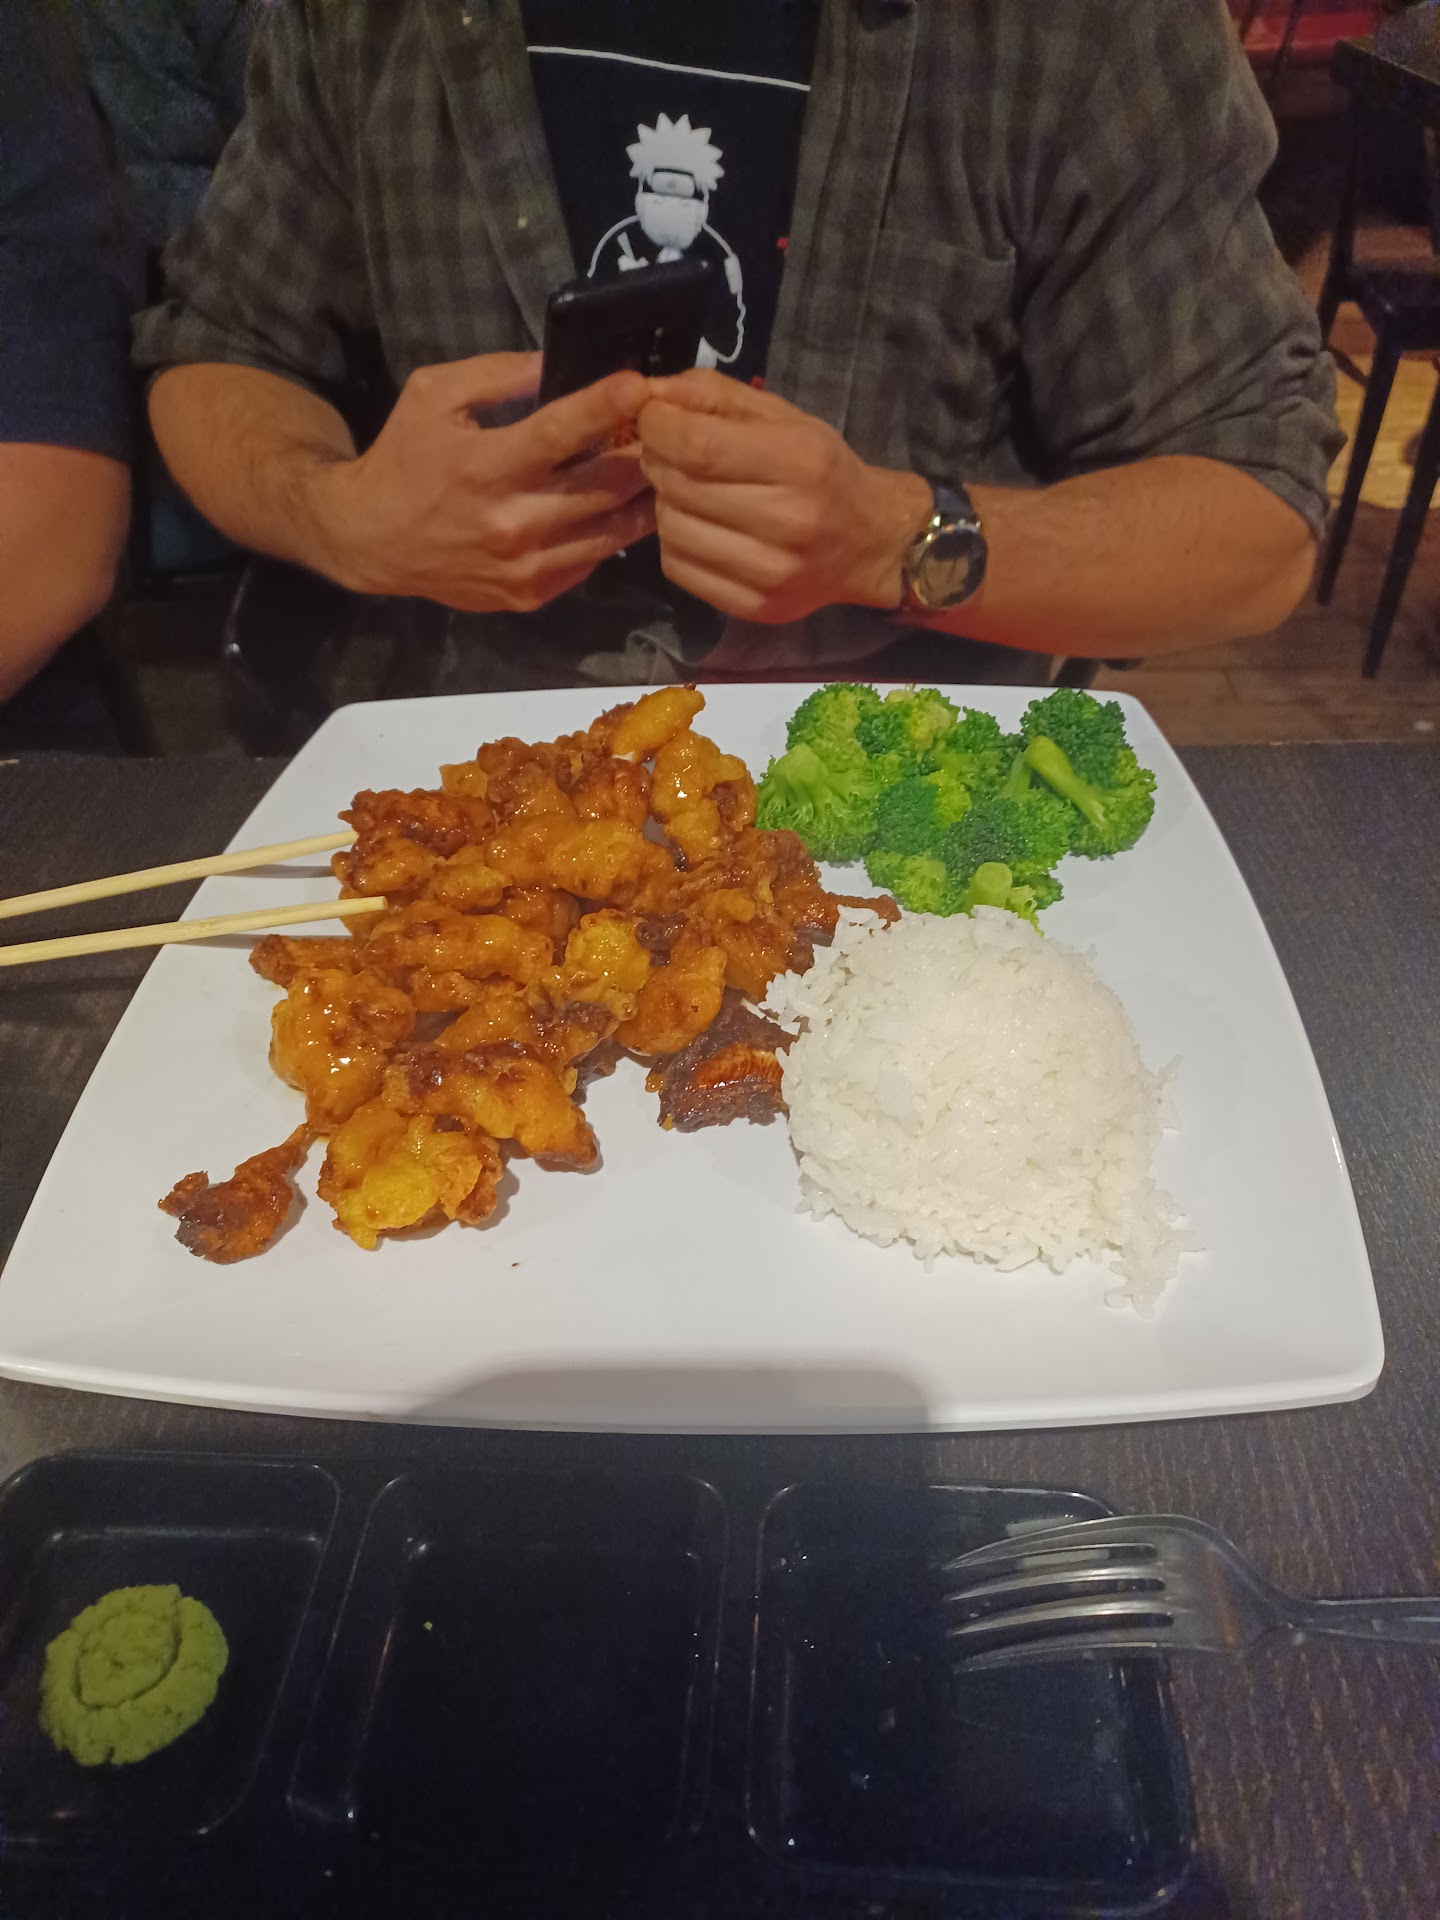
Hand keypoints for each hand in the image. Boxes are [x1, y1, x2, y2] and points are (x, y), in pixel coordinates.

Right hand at [309, 352, 653, 611]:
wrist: (371, 539)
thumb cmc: (405, 456)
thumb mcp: (434, 394)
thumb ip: (499, 374)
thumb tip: (562, 362)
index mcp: (485, 467)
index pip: (560, 432)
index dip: (606, 406)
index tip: (642, 385)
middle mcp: (510, 523)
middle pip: (603, 488)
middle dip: (644, 455)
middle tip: (668, 431)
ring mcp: (524, 567)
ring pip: (610, 533)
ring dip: (642, 499)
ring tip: (664, 470)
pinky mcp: (530, 595)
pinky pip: (590, 562)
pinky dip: (611, 534)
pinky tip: (621, 508)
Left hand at [637, 370, 932, 622]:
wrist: (869, 544)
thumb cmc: (822, 470)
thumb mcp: (782, 416)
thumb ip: (714, 396)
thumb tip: (650, 394)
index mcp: (799, 462)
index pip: (697, 446)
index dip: (659, 427)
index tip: (655, 418)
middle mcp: (788, 521)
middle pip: (679, 487)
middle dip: (659, 460)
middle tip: (672, 453)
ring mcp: (771, 572)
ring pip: (672, 529)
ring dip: (666, 503)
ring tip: (691, 492)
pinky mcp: (754, 606)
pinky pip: (678, 568)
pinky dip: (676, 543)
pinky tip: (701, 528)